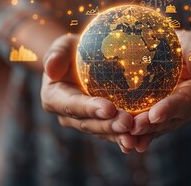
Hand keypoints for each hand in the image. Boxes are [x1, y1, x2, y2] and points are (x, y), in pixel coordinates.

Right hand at [41, 34, 135, 152]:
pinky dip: (125, 137)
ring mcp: (85, 122)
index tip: (109, 108)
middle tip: (128, 123)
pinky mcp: (100, 124)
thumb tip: (50, 68)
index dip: (90, 108)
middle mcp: (68, 115)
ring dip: (119, 135)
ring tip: (135, 136)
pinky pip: (113, 133)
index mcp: (55, 98)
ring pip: (102, 131)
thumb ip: (56, 55)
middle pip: (89, 123)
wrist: (82, 60)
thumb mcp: (62, 46)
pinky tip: (140, 142)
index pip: (73, 105)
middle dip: (109, 125)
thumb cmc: (72, 50)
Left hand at [130, 30, 190, 152]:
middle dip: (151, 126)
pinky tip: (124, 142)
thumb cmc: (184, 45)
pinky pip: (148, 126)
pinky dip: (137, 134)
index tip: (155, 114)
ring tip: (127, 139)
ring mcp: (171, 116)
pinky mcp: (158, 116)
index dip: (169, 109)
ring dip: (142, 133)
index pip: (183, 102)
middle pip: (168, 120)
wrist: (177, 54)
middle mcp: (185, 109)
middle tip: (134, 128)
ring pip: (156, 127)